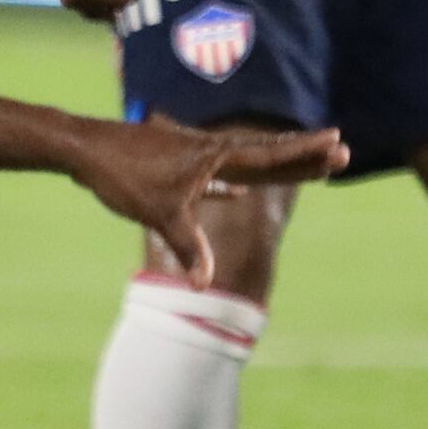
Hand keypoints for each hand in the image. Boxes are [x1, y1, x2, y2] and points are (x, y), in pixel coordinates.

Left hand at [71, 117, 345, 278]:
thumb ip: (186, 247)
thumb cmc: (123, 176)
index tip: (338, 142)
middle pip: (268, 155)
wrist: (85, 150)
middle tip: (342, 151)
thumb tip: (203, 285)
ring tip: (305, 166)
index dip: (305, 153)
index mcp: (215, 156)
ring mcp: (194, 156)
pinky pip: (215, 174)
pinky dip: (229, 183)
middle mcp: (211, 150)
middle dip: (304, 156)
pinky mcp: (176, 165)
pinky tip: (238, 192)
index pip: (270, 156)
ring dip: (274, 166)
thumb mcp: (159, 214)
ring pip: (245, 163)